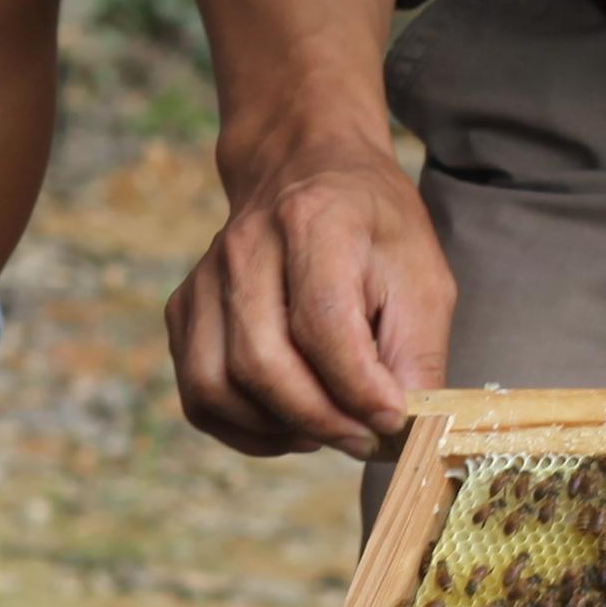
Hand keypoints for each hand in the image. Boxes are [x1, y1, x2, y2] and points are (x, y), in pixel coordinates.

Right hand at [169, 141, 453, 459]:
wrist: (304, 169)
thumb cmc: (371, 227)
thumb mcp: (421, 274)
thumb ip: (417, 351)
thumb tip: (401, 425)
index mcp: (315, 221)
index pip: (322, 324)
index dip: (359, 387)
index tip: (394, 418)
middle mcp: (245, 247)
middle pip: (261, 361)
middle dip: (320, 419)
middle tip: (364, 437)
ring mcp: (205, 279)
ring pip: (216, 385)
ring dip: (276, 428)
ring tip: (326, 429)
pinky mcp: (184, 309)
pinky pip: (198, 393)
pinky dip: (241, 426)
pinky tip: (287, 421)